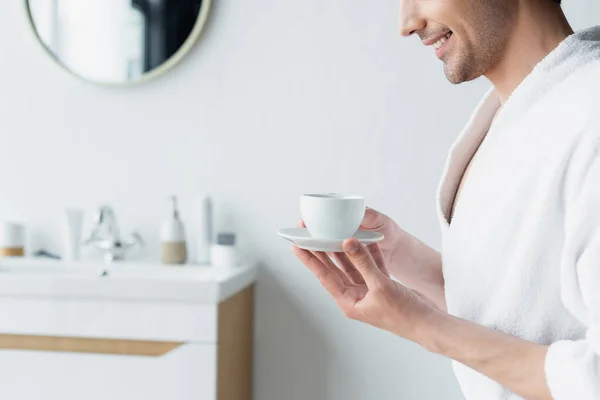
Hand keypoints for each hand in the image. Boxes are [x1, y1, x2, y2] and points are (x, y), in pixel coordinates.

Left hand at [292, 238, 441, 340]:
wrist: (428, 324)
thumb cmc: (404, 314)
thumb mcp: (381, 285)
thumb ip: (363, 262)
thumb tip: (347, 243)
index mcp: (349, 302)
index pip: (324, 276)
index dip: (310, 260)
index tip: (298, 247)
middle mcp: (355, 296)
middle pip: (335, 269)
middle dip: (323, 252)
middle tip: (310, 236)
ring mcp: (368, 290)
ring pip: (352, 265)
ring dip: (345, 249)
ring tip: (332, 233)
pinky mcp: (381, 285)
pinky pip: (371, 265)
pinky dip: (369, 253)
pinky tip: (364, 239)